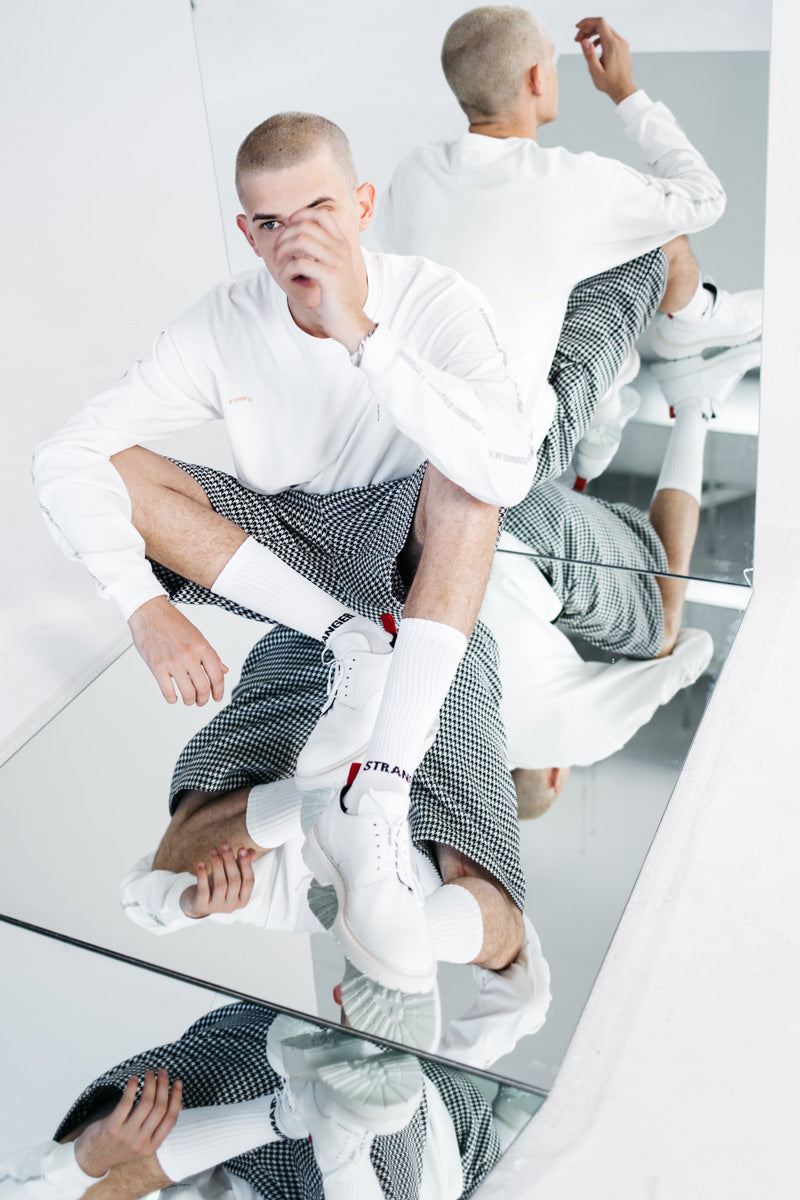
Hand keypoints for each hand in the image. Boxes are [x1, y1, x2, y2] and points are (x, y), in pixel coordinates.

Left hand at [74, 1070, 181, 1177]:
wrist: (93, 1159)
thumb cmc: (121, 1146)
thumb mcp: (143, 1142)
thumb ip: (159, 1126)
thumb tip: (179, 1104)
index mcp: (151, 1147)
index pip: (170, 1119)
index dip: (176, 1098)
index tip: (177, 1083)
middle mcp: (140, 1142)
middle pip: (159, 1108)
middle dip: (164, 1086)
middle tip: (163, 1073)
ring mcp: (125, 1135)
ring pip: (145, 1103)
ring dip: (150, 1084)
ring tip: (150, 1073)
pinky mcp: (111, 1128)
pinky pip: (126, 1103)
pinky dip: (132, 1088)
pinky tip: (134, 1079)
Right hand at [128, 595, 228, 704]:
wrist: (149, 612)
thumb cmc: (173, 622)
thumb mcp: (198, 635)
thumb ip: (211, 654)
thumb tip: (223, 669)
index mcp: (202, 647)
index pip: (217, 676)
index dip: (219, 691)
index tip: (217, 697)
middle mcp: (189, 655)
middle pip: (203, 688)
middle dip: (204, 699)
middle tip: (201, 701)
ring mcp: (172, 662)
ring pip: (187, 693)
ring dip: (190, 701)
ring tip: (189, 700)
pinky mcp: (157, 667)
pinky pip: (168, 692)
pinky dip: (172, 699)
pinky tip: (174, 696)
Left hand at [180, 843, 257, 917]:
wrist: (197, 903)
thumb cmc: (217, 886)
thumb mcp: (230, 876)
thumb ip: (241, 864)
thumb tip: (251, 851)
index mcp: (243, 899)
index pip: (249, 881)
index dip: (246, 864)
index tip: (241, 849)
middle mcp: (232, 906)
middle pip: (235, 881)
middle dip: (230, 861)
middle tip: (224, 845)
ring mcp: (217, 907)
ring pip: (220, 885)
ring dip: (217, 865)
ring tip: (213, 851)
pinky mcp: (202, 906)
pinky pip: (204, 890)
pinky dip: (202, 875)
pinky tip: (201, 863)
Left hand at [273, 208, 373, 351]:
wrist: (351, 322)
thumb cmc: (337, 298)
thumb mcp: (332, 269)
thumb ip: (321, 253)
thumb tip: (296, 239)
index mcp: (342, 244)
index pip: (321, 214)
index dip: (300, 216)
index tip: (289, 230)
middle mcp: (341, 248)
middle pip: (305, 225)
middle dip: (284, 236)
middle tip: (278, 252)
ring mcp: (336, 261)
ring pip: (300, 240)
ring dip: (282, 250)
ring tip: (279, 263)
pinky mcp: (329, 276)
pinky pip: (299, 263)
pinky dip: (286, 269)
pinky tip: (285, 277)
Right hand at [574, 17, 635, 103]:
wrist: (624, 89)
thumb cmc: (610, 83)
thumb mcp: (596, 71)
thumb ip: (589, 55)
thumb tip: (584, 41)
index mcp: (611, 45)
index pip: (599, 23)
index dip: (587, 22)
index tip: (577, 28)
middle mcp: (618, 41)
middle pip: (602, 25)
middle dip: (587, 29)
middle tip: (577, 39)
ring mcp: (622, 43)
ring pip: (606, 30)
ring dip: (593, 33)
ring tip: (583, 42)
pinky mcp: (622, 47)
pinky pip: (610, 36)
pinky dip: (600, 37)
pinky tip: (594, 46)